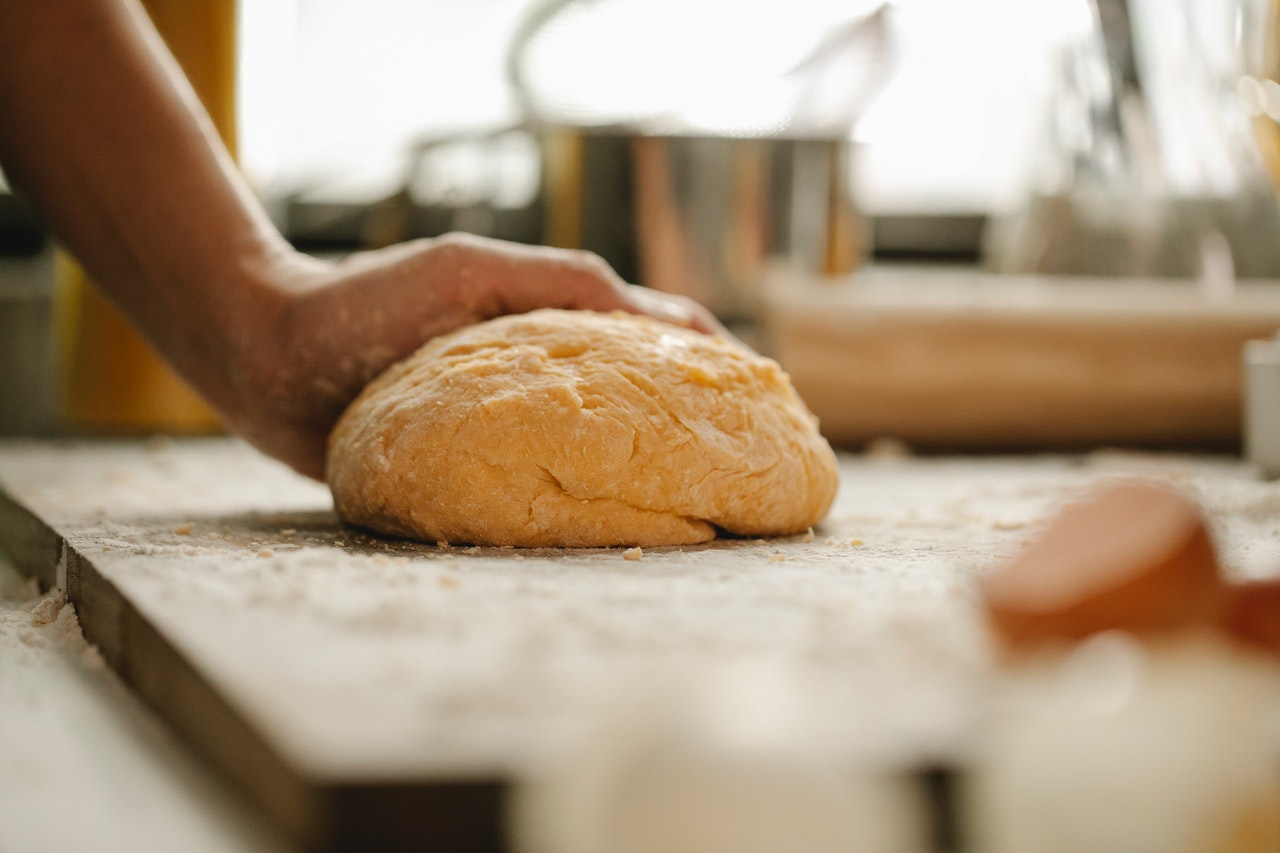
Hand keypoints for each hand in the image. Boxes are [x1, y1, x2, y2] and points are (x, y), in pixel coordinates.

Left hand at [227, 232, 727, 479]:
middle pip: (641, 399)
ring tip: (710, 505)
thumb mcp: (469, 271)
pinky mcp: (472, 472)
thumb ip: (562, 283)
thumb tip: (669, 321)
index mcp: (551, 322)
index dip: (715, 365)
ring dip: (653, 475)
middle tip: (757, 466)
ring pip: (600, 452)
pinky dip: (586, 509)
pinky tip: (616, 529)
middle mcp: (540, 374)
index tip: (769, 400)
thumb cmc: (365, 301)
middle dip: (702, 427)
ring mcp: (509, 423)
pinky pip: (542, 496)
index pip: (656, 337)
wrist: (266, 357)